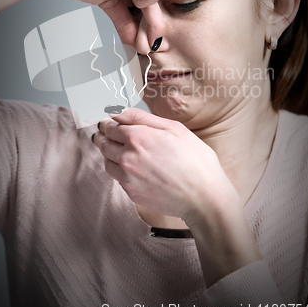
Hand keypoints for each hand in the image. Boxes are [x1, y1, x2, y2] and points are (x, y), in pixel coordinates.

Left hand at [93, 107, 234, 222]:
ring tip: (117, 149)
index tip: (109, 122)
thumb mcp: (173, 128)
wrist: (204, 196)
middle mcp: (127, 157)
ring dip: (108, 153)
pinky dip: (119, 169)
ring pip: (106, 161)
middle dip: (103, 136)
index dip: (108, 122)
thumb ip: (141, 117)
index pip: (110, 126)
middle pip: (103, 142)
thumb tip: (117, 111)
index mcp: (137, 137)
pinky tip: (131, 166)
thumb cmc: (195, 160)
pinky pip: (117, 177)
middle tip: (106, 133)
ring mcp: (128, 177)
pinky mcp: (132, 193)